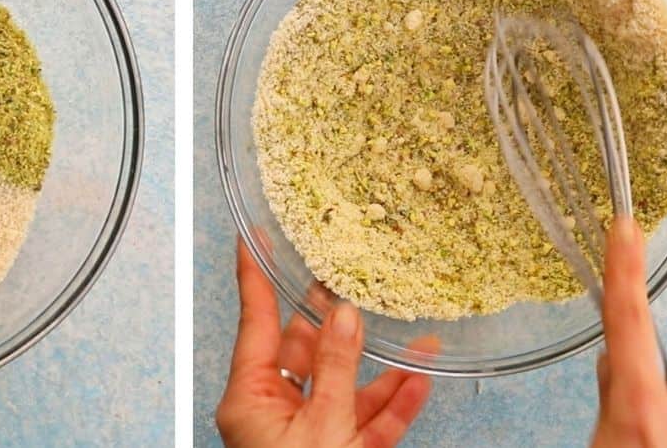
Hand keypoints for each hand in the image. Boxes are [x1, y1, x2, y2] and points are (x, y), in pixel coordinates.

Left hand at [216, 240, 434, 447]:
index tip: (253, 238)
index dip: (255, 276)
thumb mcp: (322, 423)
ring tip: (411, 336)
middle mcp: (273, 411)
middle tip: (346, 280)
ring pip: (346, 388)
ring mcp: (306, 432)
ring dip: (382, 367)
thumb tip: (345, 317)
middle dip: (332, 318)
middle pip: (304, 350)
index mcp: (249, 398)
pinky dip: (393, 403)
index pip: (255, 322)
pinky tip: (417, 378)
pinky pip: (367, 421)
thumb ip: (336, 368)